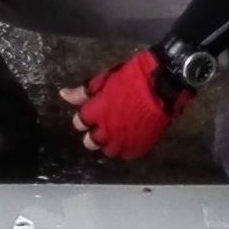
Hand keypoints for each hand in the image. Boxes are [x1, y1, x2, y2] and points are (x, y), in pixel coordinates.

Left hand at [61, 52, 187, 158]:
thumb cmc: (134, 75)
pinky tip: (131, 138)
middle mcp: (108, 129)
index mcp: (97, 111)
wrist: (165, 81)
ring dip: (110, 143)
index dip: (83, 119)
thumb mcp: (106, 78)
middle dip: (93, 136)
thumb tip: (63, 95)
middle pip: (91, 142)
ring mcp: (125, 139)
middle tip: (101, 127)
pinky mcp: (141, 144)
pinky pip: (129, 154)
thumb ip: (84, 91)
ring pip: (109, 151)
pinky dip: (127, 147)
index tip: (90, 114)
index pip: (80, 122)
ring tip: (117, 134)